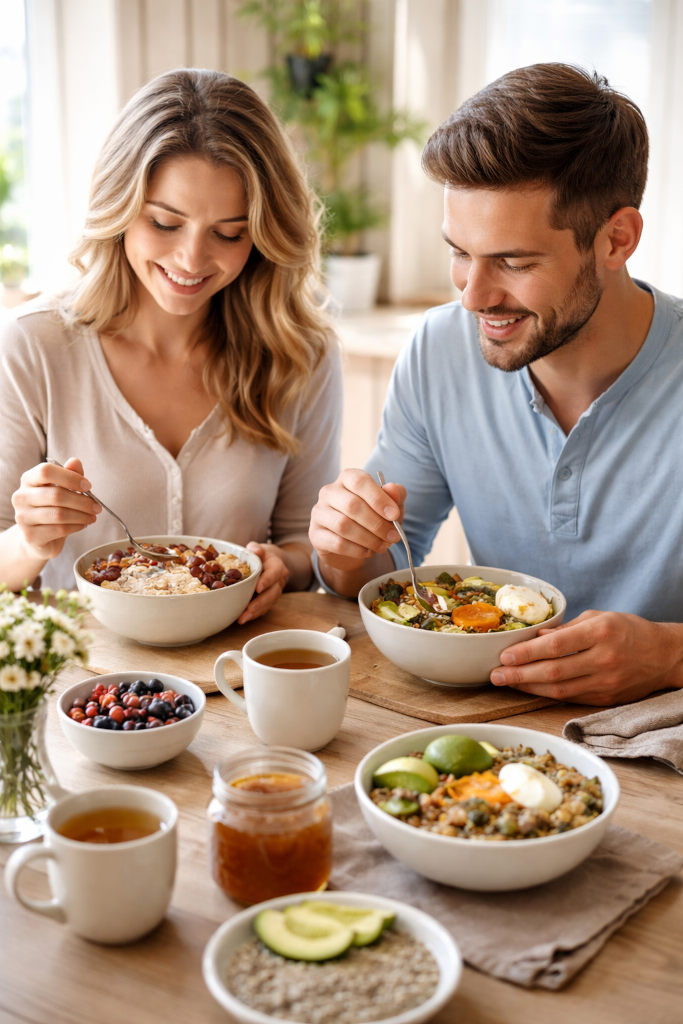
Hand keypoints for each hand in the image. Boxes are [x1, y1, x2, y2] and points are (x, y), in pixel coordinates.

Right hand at [11, 458, 101, 560]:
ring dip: (82, 515)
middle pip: (56, 495)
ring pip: (59, 514)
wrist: (38, 538)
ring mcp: (23, 517)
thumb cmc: (52, 508)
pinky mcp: (30, 536)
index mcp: (28, 480)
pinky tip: (83, 525)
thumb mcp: (62, 489)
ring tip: (93, 516)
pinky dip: (76, 526)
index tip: (88, 486)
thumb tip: (75, 461)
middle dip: (82, 501)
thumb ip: (69, 474)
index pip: (46, 471)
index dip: (70, 477)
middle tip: (97, 507)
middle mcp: (21, 497)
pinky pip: (59, 530)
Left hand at [237, 542, 289, 623]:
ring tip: (243, 618)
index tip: (258, 588)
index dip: (267, 581)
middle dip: (261, 602)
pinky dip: (254, 615)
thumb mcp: (259, 549)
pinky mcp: (269, 601)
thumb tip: (254, 549)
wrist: (269, 563)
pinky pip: (264, 609)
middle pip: (273, 593)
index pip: (274, 574)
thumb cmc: (261, 556)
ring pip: (269, 603)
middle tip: (249, 608)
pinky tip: (243, 619)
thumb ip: (256, 548)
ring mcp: (275, 592)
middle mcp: (279, 581)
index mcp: (277, 567)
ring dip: (256, 612)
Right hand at [309, 469, 405, 571]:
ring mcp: (319, 512)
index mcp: (347, 478)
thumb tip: (393, 488)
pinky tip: (367, 552)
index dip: (379, 498)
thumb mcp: (389, 508)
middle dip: (377, 524)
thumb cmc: (372, 519)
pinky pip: (337, 543)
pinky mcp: (315, 534)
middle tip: (393, 536)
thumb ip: (395, 496)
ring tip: (383, 546)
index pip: (359, 481)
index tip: (395, 515)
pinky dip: (357, 550)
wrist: (352, 546)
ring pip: (343, 525)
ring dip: (368, 539)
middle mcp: (329, 492)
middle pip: (352, 505)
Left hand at [489, 609, 682, 704]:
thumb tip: (536, 637)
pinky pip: (570, 698)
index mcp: (600, 633)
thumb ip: (566, 629)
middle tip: (495, 675)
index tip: (504, 655)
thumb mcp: (599, 617)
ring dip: (528, 687)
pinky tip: (530, 689)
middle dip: (519, 674)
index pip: (556, 646)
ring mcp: (605, 683)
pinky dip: (546, 694)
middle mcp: (603, 659)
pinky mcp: (606, 700)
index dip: (526, 653)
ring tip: (506, 683)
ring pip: (559, 690)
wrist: (665, 656)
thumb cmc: (628, 631)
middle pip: (553, 671)